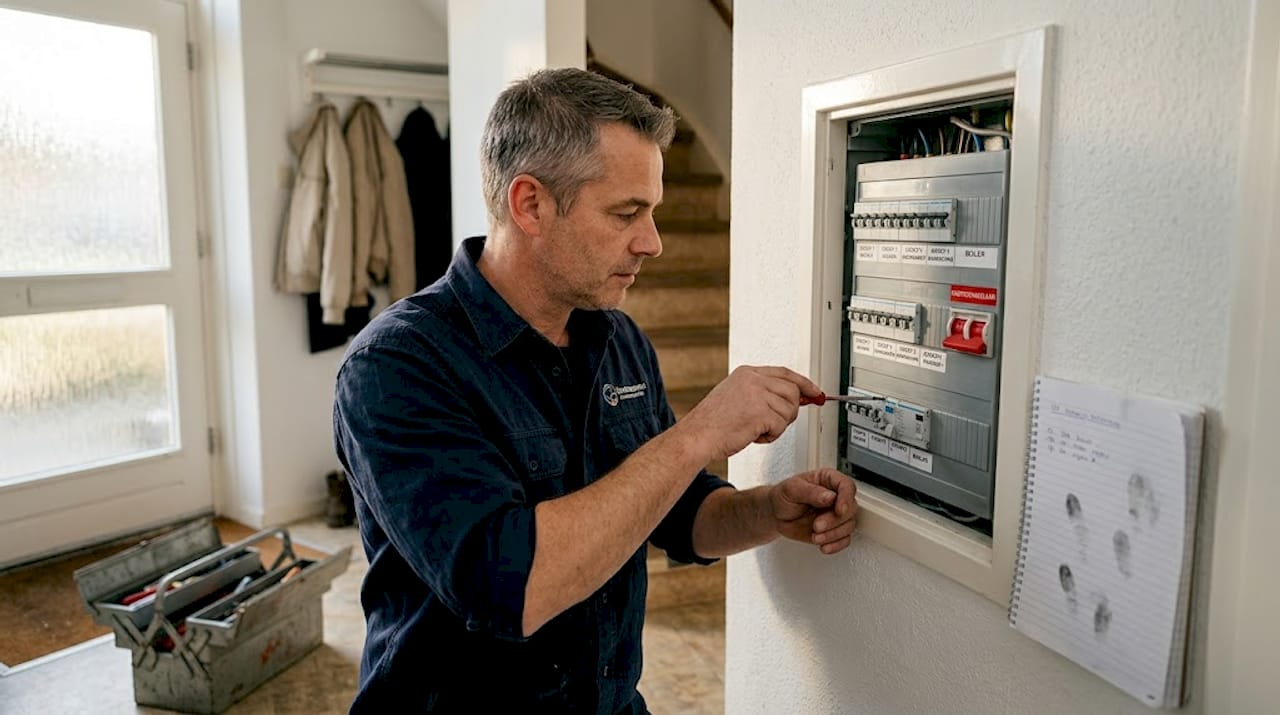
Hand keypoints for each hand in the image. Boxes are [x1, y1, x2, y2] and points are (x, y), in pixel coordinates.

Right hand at [680, 366, 821, 461]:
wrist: (697, 437)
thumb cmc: (713, 424)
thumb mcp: (736, 397)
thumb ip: (762, 393)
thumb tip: (792, 398)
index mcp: (747, 373)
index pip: (785, 373)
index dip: (804, 383)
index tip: (816, 392)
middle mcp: (753, 379)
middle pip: (793, 391)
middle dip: (791, 410)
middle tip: (775, 423)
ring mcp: (757, 394)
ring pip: (789, 410)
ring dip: (777, 426)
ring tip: (756, 430)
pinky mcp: (760, 412)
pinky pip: (781, 426)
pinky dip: (770, 436)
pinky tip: (753, 436)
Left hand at [769, 468, 856, 553]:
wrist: (776, 515)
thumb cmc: (783, 497)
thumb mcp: (791, 489)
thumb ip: (811, 491)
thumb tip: (830, 496)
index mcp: (828, 480)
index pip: (847, 485)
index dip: (846, 498)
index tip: (839, 510)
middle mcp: (835, 497)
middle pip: (850, 508)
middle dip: (834, 521)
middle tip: (817, 526)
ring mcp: (835, 514)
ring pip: (849, 525)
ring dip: (833, 534)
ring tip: (815, 537)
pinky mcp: (833, 530)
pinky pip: (844, 539)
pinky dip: (836, 545)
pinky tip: (824, 546)